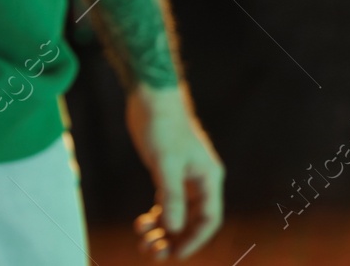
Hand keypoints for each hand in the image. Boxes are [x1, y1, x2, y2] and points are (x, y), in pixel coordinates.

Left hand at [126, 85, 224, 258]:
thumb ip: (171, 197)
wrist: (152, 98)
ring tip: (143, 242)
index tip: (175, 255)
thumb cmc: (163, 127)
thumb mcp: (166, 164)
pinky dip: (155, 216)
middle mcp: (200, 180)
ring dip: (163, 231)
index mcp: (209, 177)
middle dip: (175, 239)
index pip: (209, 219)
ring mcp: (185, 178)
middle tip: (153, 253)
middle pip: (193, 221)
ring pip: (178, 215)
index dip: (194, 240)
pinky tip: (141, 223)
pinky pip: (167, 204)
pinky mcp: (169, 173)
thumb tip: (173, 229)